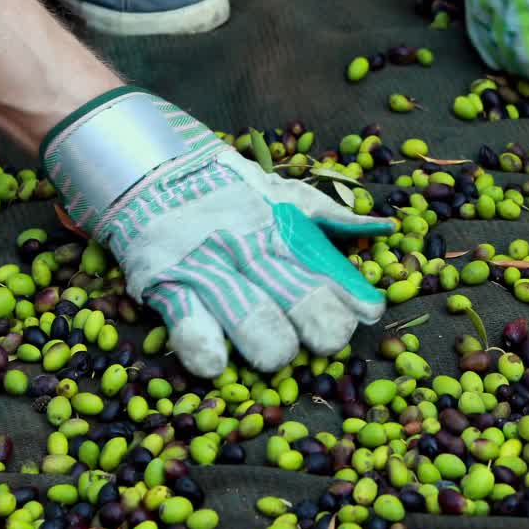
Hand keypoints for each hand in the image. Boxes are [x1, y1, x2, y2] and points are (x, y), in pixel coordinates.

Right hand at [43, 88, 393, 377]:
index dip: (351, 294)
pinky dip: (201, 344)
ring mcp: (206, 266)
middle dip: (319, 323)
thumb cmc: (222, 187)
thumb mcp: (278, 191)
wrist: (143, 164)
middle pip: (296, 293)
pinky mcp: (165, 282)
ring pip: (246, 311)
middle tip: (328, 342)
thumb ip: (328, 215)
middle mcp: (249, 249)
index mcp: (280, 229)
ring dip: (268, 340)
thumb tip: (384, 226)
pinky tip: (216, 365)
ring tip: (278, 356)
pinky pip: (186, 320)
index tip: (368, 313)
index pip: (326, 265)